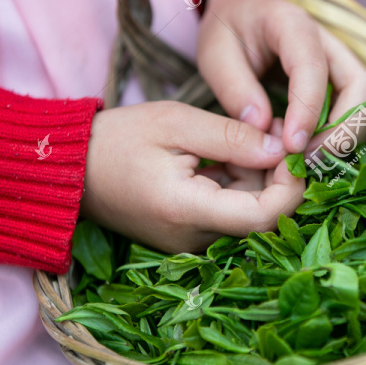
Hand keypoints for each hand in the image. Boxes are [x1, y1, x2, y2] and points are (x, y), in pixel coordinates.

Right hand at [79, 101, 302, 252]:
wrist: (72, 169)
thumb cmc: (119, 139)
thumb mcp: (177, 122)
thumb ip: (232, 137)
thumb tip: (282, 150)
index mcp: (187, 211)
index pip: (265, 217)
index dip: (292, 186)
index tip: (293, 149)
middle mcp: (193, 239)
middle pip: (263, 217)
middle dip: (279, 174)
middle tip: (274, 130)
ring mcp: (192, 242)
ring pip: (250, 214)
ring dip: (261, 176)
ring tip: (252, 134)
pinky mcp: (191, 235)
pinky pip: (232, 214)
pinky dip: (242, 183)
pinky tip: (233, 152)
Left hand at [196, 0, 365, 152]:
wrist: (242, 8)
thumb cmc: (228, 28)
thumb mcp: (215, 54)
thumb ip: (235, 90)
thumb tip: (263, 131)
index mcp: (292, 23)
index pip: (312, 67)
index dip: (307, 111)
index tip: (291, 147)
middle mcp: (328, 37)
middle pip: (361, 83)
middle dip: (343, 128)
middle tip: (308, 159)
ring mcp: (341, 55)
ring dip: (346, 133)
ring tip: (310, 159)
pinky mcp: (343, 74)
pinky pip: (357, 105)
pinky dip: (343, 131)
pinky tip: (315, 149)